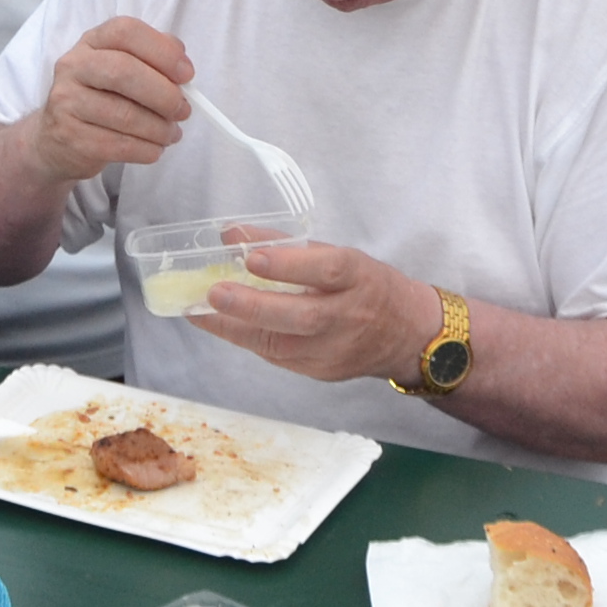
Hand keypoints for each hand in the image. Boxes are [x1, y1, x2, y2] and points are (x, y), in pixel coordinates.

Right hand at [23, 17, 194, 188]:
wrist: (56, 138)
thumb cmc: (101, 97)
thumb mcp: (121, 67)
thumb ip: (153, 57)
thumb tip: (182, 63)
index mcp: (92, 41)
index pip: (126, 32)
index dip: (161, 51)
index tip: (187, 74)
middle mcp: (74, 66)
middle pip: (124, 72)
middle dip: (163, 94)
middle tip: (184, 110)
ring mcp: (67, 102)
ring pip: (124, 115)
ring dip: (159, 129)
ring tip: (171, 133)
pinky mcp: (70, 137)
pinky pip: (118, 145)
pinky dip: (146, 150)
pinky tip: (154, 149)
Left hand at [194, 235, 439, 385]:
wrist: (407, 335)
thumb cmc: (366, 285)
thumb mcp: (339, 255)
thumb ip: (285, 245)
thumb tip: (231, 234)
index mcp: (358, 277)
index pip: (325, 270)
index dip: (288, 264)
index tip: (252, 258)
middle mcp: (350, 315)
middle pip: (301, 316)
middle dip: (252, 306)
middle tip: (214, 293)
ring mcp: (336, 350)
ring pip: (283, 344)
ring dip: (236, 328)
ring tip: (199, 313)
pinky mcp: (323, 372)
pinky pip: (280, 357)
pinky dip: (249, 340)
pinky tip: (224, 326)